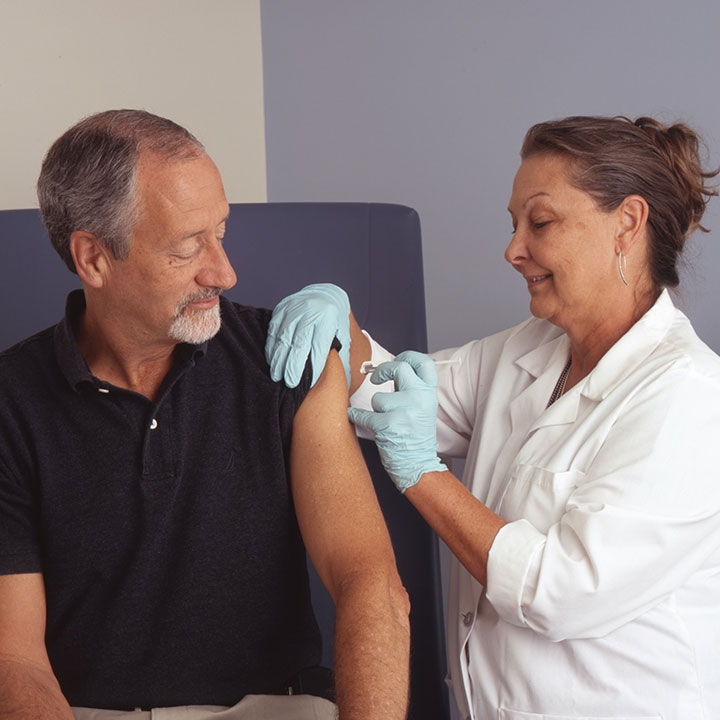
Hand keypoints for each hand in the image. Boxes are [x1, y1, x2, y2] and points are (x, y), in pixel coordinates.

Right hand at [266, 283, 350, 387]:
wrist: (325, 295)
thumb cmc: (335, 320)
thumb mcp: (344, 334)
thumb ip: (342, 355)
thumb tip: (344, 382)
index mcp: (328, 318)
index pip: (319, 346)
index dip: (314, 366)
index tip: (309, 383)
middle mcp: (310, 311)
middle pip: (299, 343)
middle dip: (293, 365)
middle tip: (290, 383)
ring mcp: (294, 309)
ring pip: (283, 338)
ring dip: (279, 359)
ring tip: (277, 376)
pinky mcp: (281, 308)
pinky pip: (273, 331)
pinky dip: (272, 348)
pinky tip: (272, 361)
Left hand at [348, 350, 446, 492]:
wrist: (417, 464)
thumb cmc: (414, 434)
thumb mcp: (420, 406)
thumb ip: (407, 386)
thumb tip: (385, 367)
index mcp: (429, 393)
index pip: (424, 362)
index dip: (408, 355)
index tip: (396, 359)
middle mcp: (421, 399)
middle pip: (399, 368)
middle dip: (382, 370)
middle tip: (375, 378)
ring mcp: (406, 412)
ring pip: (378, 397)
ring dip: (375, 408)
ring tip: (383, 419)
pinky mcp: (389, 426)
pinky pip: (364, 414)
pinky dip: (357, 416)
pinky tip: (356, 417)